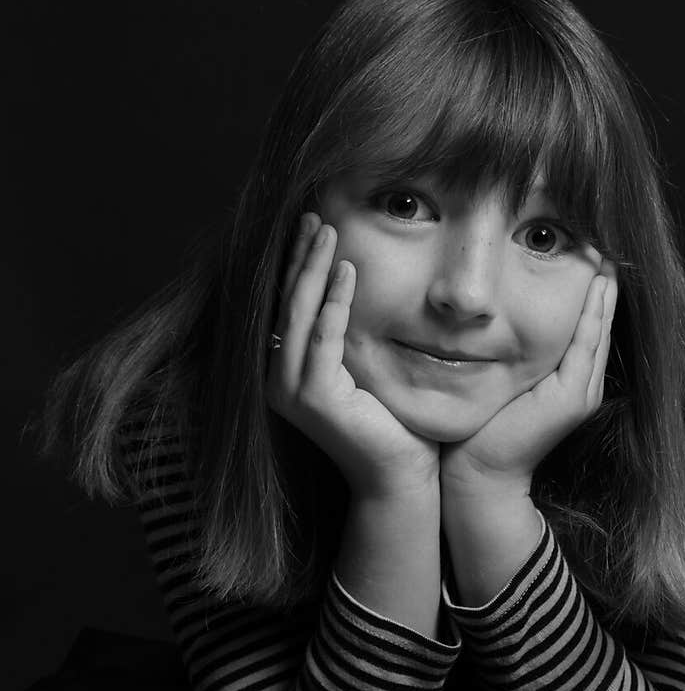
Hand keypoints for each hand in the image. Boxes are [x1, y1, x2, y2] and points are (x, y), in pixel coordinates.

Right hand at [266, 213, 439, 498]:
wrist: (400, 476)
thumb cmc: (391, 424)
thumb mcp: (365, 368)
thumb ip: (350, 334)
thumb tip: (355, 284)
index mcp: (285, 371)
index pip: (285, 306)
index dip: (296, 264)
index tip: (311, 225)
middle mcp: (278, 380)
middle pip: (284, 302)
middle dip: (299, 255)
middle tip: (314, 214)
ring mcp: (292, 391)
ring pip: (298, 313)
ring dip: (313, 267)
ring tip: (327, 229)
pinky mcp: (316, 398)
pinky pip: (324, 337)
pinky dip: (335, 300)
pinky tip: (348, 270)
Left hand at [440, 262, 617, 497]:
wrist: (477, 474)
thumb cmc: (477, 426)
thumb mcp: (497, 374)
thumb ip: (505, 346)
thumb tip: (490, 307)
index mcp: (569, 378)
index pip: (585, 320)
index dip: (588, 284)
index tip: (583, 244)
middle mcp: (583, 383)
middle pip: (600, 318)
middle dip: (602, 278)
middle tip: (603, 235)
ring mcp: (582, 391)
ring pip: (599, 326)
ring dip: (604, 287)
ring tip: (607, 248)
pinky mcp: (572, 397)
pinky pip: (587, 342)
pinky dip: (593, 310)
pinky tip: (597, 280)